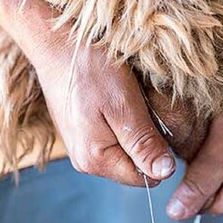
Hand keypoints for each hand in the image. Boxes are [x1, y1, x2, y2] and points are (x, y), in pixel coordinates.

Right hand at [31, 39, 176, 186]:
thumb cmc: (91, 70)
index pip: (144, 177)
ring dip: (133, 131)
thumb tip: (165, 173)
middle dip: (145, 142)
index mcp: (95, 160)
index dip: (158, 154)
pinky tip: (114, 102)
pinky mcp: (79, 133)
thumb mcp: (125, 106)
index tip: (154, 123)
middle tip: (139, 108)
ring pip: (123, 152)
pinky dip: (119, 123)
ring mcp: (79, 147)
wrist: (57, 44)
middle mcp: (84, 161)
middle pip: (132, 166)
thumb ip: (144, 143)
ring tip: (126, 103)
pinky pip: (110, 139)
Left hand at [166, 74, 222, 218]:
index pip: (204, 207)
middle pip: (216, 192)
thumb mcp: (216, 157)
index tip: (194, 157)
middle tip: (206, 144)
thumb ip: (196, 188)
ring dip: (215, 159)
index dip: (191, 183)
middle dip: (204, 171)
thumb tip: (176, 214)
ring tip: (219, 136)